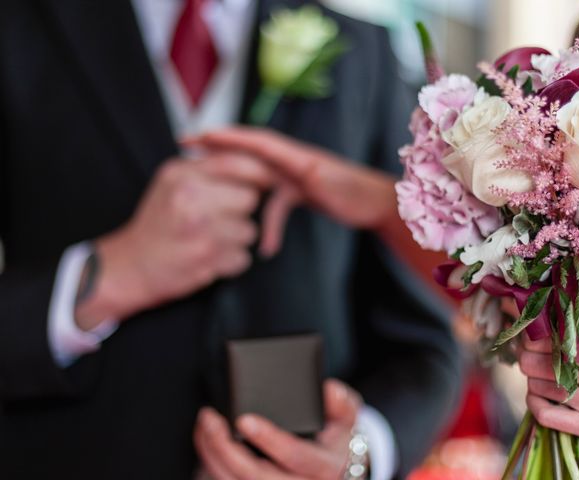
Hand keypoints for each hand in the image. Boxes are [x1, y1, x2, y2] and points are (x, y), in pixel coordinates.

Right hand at [75, 153, 278, 329]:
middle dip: (241, 210)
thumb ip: (207, 169)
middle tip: (219, 218)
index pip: (236, 163)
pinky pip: (243, 257)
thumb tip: (253, 163)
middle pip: (249, 198)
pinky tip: (209, 257)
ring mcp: (201, 229)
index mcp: (182, 174)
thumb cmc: (156, 224)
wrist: (130, 266)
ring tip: (209, 239)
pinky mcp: (208, 259)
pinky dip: (231, 261)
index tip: (264, 181)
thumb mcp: (172, 183)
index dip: (258, 173)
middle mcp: (191, 198)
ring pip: (250, 230)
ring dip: (236, 239)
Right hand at [184, 127, 397, 256]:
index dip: (224, 138)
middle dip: (219, 152)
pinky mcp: (300, 191)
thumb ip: (305, 174)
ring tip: (213, 200)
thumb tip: (284, 175)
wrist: (376, 203)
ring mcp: (295, 176)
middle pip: (248, 154)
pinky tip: (267, 248)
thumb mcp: (328, 183)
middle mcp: (291, 161)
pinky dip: (270, 224)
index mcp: (294, 155)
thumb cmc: (355, 191)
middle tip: (187, 151)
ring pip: (257, 180)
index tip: (196, 137)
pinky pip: (276, 205)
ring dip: (238, 190)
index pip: (252, 141)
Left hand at [194, 379, 361, 479]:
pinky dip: (212, 467)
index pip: (295, 456)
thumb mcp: (348, 418)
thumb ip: (342, 403)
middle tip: (209, 419)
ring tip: (204, 425)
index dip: (269, 438)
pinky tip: (205, 444)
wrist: (337, 470)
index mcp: (324, 468)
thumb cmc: (336, 439)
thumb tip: (328, 389)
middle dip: (225, 448)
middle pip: (255, 476)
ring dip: (212, 456)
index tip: (244, 418)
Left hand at [520, 336, 578, 442]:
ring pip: (537, 387)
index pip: (550, 343)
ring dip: (532, 380)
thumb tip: (542, 324)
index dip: (532, 341)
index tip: (529, 340)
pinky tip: (536, 395)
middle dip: (527, 359)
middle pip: (536, 365)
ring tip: (540, 376)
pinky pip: (545, 414)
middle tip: (529, 357)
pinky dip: (533, 402)